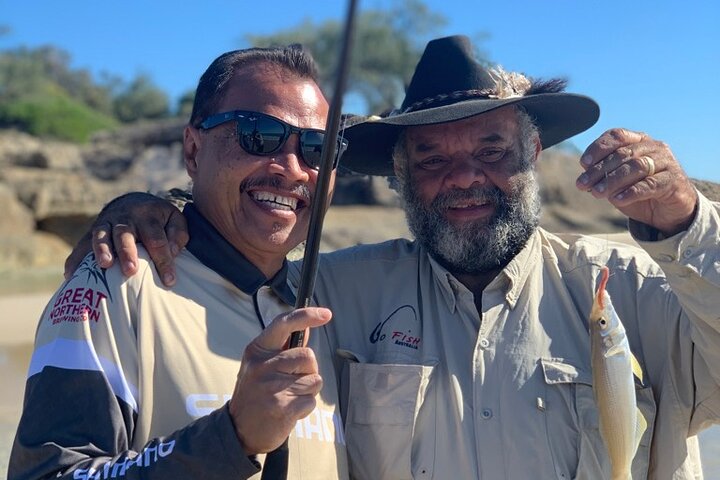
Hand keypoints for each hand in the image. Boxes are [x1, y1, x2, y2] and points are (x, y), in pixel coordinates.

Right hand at [64, 192, 187, 285]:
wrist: (132, 202)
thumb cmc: (158, 218)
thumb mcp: (174, 220)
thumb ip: (178, 235)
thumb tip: (172, 252)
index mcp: (148, 215)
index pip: (157, 239)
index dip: (163, 260)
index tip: (169, 281)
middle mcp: (125, 217)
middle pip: (126, 235)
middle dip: (127, 252)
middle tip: (131, 271)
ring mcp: (107, 222)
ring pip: (102, 235)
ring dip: (101, 250)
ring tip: (104, 265)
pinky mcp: (93, 231)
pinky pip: (81, 244)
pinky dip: (76, 258)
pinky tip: (70, 274)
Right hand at [229, 307, 331, 453]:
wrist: (238, 430)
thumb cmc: (255, 393)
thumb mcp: (261, 365)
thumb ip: (284, 348)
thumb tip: (307, 329)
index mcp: (257, 351)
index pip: (283, 325)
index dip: (307, 316)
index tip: (326, 314)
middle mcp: (262, 366)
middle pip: (308, 356)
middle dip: (308, 370)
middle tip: (291, 382)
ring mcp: (272, 387)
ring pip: (314, 379)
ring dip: (307, 390)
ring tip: (288, 397)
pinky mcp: (283, 407)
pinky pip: (312, 400)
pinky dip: (305, 407)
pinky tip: (288, 410)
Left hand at [576, 128, 697, 236]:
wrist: (668, 210)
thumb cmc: (640, 191)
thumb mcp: (618, 182)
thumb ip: (604, 175)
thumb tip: (585, 174)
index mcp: (639, 141)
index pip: (617, 136)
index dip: (599, 147)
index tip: (584, 163)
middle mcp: (654, 147)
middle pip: (623, 154)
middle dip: (600, 169)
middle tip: (583, 184)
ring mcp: (667, 162)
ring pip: (636, 167)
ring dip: (613, 180)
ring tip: (597, 193)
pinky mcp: (674, 181)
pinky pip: (651, 184)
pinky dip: (632, 192)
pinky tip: (617, 199)